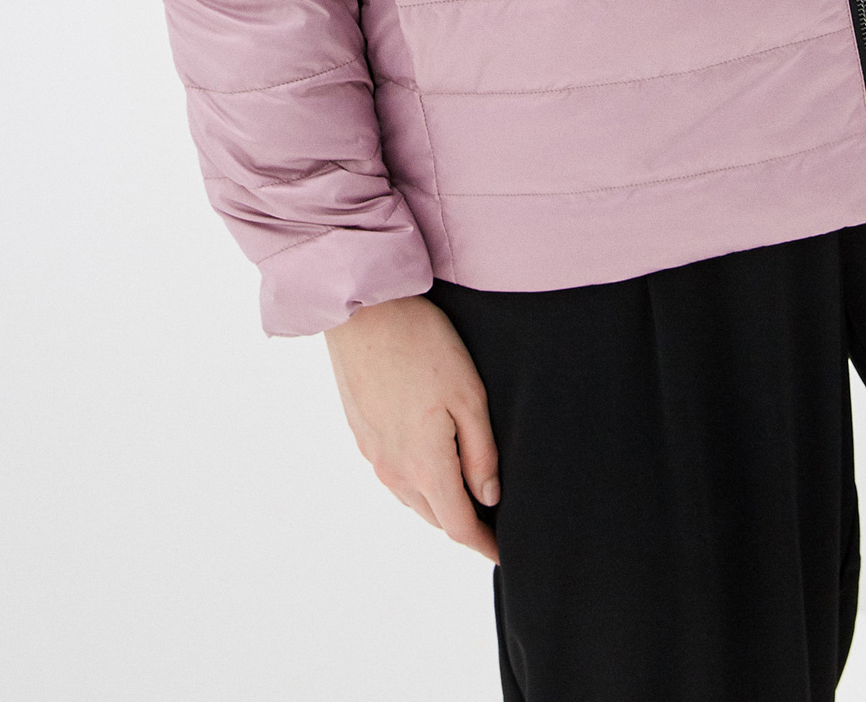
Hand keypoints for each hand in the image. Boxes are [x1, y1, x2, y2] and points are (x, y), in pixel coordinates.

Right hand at [324, 295, 500, 561]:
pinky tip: (429, 461)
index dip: (485, 545)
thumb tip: (490, 498)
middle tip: (492, 522)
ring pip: (411, 498)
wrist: (363, 312)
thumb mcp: (469, 396)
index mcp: (425, 466)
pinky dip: (416, 481)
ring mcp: (372, 454)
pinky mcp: (360, 434)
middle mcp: (393, 471)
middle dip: (464, 525)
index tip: (505, 554)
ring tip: (465, 493)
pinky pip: (393, 475)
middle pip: (435, 518)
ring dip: (438, 503)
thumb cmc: (423, 344)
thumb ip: (481, 453)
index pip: (460, 527)